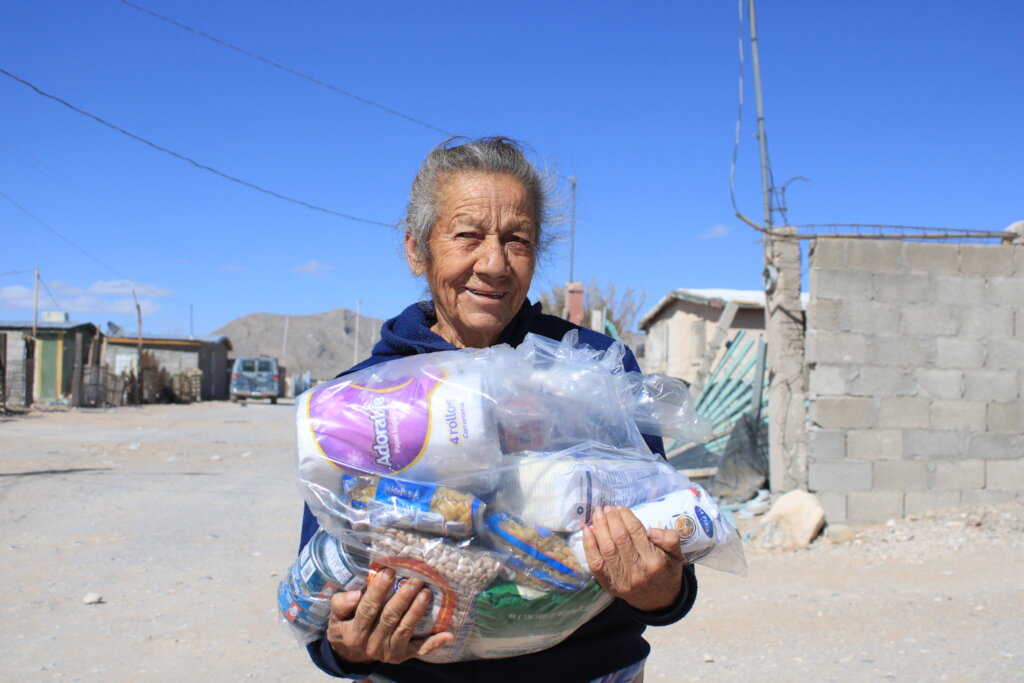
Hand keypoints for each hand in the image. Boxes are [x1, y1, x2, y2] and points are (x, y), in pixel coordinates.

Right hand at [325, 568, 453, 664]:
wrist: (350, 654)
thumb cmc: (345, 626)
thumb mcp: (335, 616)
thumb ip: (341, 604)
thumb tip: (355, 594)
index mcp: (355, 632)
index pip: (368, 609)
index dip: (378, 590)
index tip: (388, 572)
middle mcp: (372, 644)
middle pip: (390, 617)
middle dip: (403, 596)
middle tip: (415, 578)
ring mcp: (389, 651)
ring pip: (405, 629)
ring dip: (417, 611)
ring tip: (426, 592)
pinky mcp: (402, 655)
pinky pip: (419, 650)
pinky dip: (434, 643)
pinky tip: (447, 634)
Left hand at [582, 505, 685, 611]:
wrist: (658, 602)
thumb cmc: (665, 572)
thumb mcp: (676, 555)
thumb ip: (670, 539)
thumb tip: (651, 530)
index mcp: (655, 561)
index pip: (636, 532)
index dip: (625, 517)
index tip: (620, 508)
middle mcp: (637, 571)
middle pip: (620, 538)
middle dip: (611, 519)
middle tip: (607, 508)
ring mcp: (621, 579)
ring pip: (607, 549)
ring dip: (599, 528)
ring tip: (597, 514)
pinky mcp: (609, 584)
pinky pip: (595, 563)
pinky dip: (589, 545)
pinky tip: (587, 531)